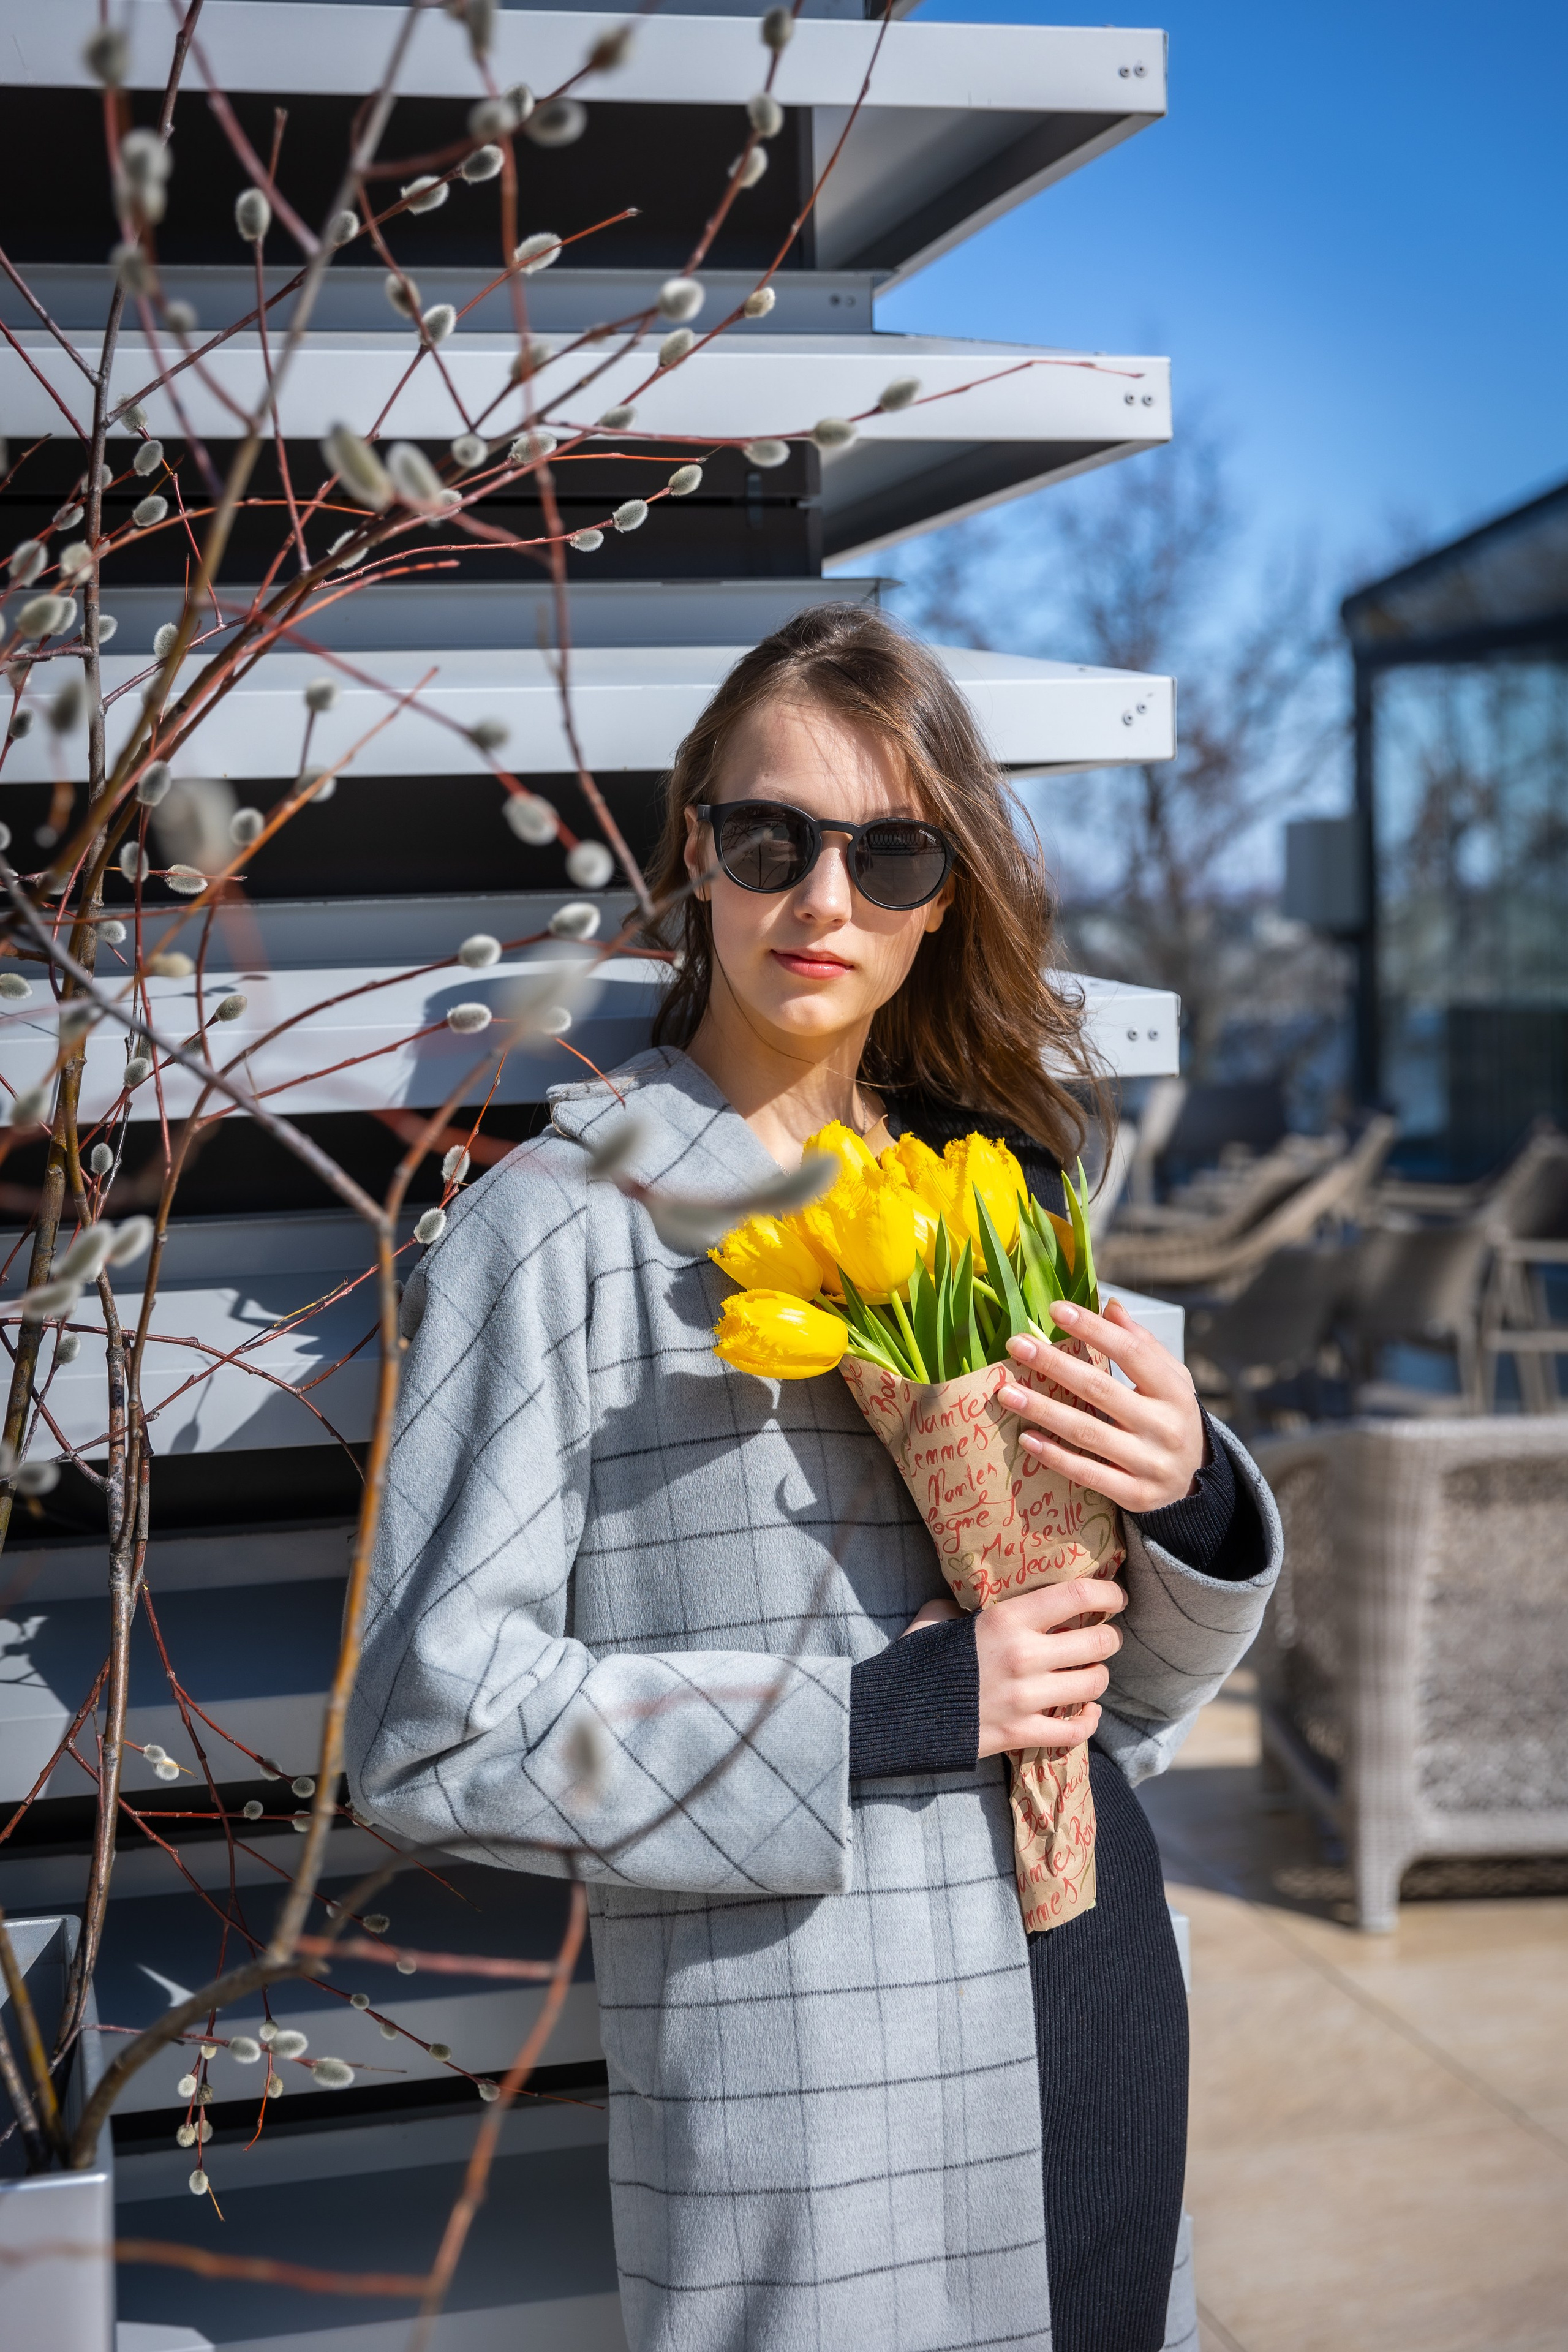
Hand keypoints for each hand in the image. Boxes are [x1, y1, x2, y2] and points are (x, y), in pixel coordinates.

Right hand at [895, 1580, 1124, 1757]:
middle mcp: (1023, 1656)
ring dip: (1097, 1677)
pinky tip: (1086, 1710)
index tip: (1115, 1596)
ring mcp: (1025, 1699)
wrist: (895, 1713)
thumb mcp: (941, 1615)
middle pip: (1098, 1642)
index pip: (1077, 1595)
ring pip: (1093, 1684)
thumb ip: (972, 1604)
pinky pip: (1076, 1730)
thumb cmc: (918, 1657)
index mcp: (1005, 1619)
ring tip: (1089, 1673)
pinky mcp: (1021, 1734)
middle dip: (1108, 1637)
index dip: (1107, 1592)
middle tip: (1103, 1636)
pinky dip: (1088, 1720)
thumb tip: (991, 1596)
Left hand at [995, 1297, 1204, 1514]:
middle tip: (1017, 1345)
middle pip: (1100, 1389)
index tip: (1056, 1310)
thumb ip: (1143, 1345)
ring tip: (1007, 1392)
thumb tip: (1110, 1306)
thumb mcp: (1172, 1381)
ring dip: (1043, 1410)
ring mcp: (1149, 1463)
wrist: (1198, 1485)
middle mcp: (1164, 1427)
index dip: (1093, 1329)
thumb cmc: (1173, 1420)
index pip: (1130, 1353)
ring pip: (1087, 1432)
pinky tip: (1026, 1437)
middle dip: (1054, 1364)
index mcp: (1174, 1392)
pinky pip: (1087, 1473)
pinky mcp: (1134, 1495)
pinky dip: (1054, 1456)